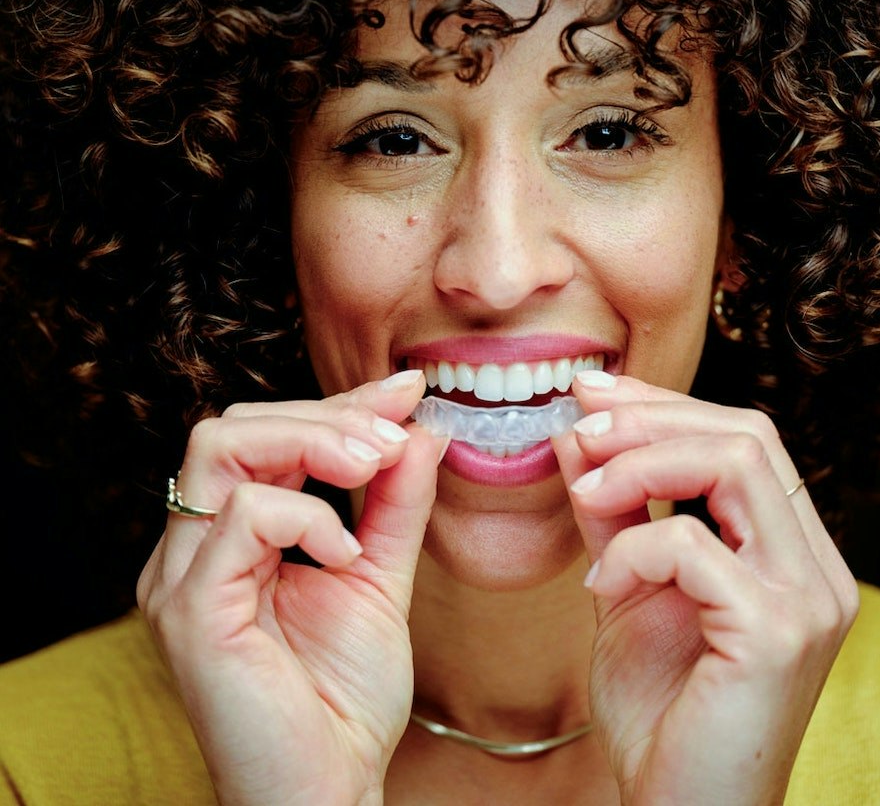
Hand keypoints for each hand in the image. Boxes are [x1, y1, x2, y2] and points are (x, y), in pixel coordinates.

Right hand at [137, 371, 444, 805]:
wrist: (329, 788)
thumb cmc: (343, 694)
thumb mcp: (380, 573)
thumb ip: (394, 501)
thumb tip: (417, 427)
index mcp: (228, 537)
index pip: (264, 434)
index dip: (337, 404)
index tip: (405, 393)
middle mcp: (192, 548)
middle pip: (233, 426)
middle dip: (325, 416)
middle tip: (393, 439)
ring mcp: (181, 577)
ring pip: (220, 448)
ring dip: (313, 443)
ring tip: (373, 471)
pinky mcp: (189, 611)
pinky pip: (241, 515)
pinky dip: (307, 515)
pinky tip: (346, 556)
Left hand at [552, 374, 857, 805]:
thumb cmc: (661, 707)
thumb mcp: (629, 585)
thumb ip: (613, 510)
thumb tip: (580, 432)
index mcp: (792, 551)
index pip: (744, 438)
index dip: (666, 404)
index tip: (593, 395)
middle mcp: (817, 568)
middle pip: (747, 435)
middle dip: (651, 418)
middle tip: (580, 428)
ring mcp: (808, 599)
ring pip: (736, 464)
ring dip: (642, 462)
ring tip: (585, 490)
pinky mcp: (777, 633)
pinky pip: (693, 543)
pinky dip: (634, 546)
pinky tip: (602, 582)